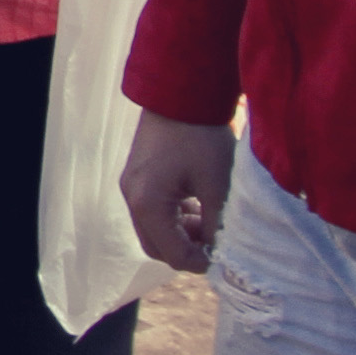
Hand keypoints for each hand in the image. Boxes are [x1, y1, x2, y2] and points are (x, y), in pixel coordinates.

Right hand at [122, 108, 233, 274]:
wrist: (180, 92)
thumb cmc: (201, 136)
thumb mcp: (217, 184)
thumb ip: (216, 223)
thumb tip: (219, 250)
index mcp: (148, 204)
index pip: (171, 254)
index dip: (200, 262)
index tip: (224, 257)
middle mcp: (132, 199)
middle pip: (157, 246)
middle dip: (187, 250)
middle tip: (216, 241)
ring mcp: (131, 187)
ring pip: (154, 230)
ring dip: (180, 234)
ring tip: (209, 221)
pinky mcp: (137, 177)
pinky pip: (152, 211)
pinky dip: (174, 217)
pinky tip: (197, 204)